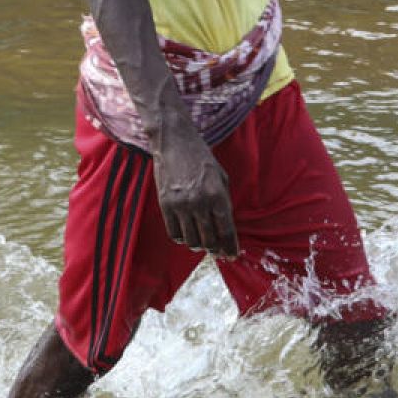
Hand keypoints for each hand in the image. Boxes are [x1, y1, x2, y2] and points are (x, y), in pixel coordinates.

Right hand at [152, 128, 238, 259]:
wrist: (174, 142)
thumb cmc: (201, 158)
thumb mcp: (221, 177)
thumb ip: (224, 202)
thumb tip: (226, 227)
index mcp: (217, 194)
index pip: (226, 230)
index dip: (230, 247)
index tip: (232, 255)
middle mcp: (199, 202)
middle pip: (209, 240)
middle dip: (215, 249)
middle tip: (217, 251)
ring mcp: (181, 205)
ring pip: (191, 240)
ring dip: (198, 245)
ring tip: (201, 242)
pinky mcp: (165, 205)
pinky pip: (174, 233)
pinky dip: (182, 238)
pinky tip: (186, 233)